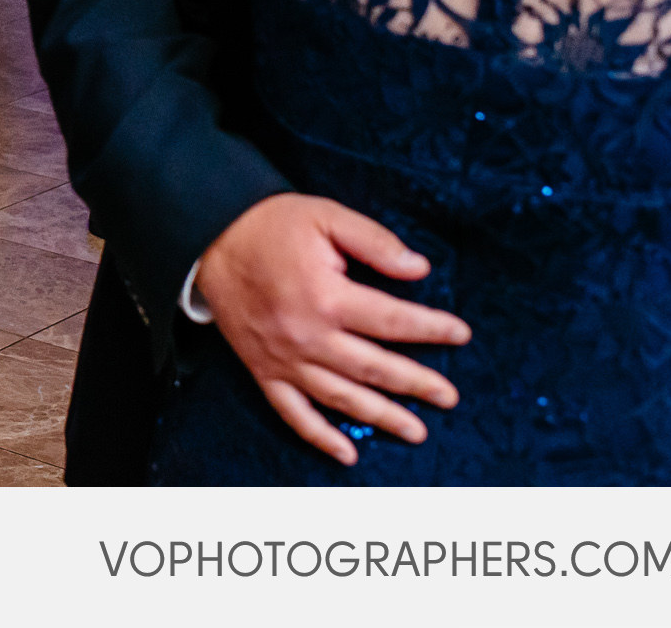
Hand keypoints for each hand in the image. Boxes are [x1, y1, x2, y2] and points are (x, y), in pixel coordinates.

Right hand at [194, 193, 471, 465]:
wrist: (210, 238)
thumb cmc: (271, 225)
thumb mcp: (325, 217)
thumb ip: (374, 241)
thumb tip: (419, 268)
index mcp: (326, 296)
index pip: (392, 320)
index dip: (431, 328)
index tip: (460, 334)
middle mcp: (308, 336)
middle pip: (374, 368)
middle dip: (417, 384)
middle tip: (449, 397)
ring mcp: (284, 358)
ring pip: (341, 397)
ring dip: (382, 417)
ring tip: (416, 431)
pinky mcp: (263, 369)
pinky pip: (293, 412)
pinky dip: (319, 436)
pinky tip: (347, 453)